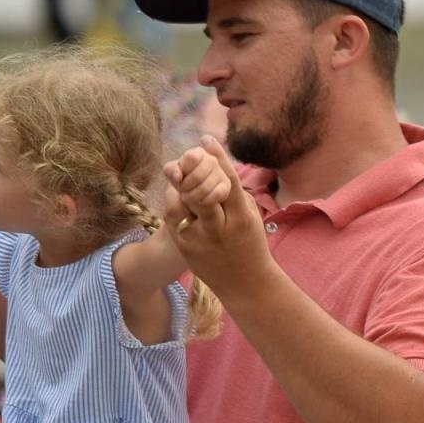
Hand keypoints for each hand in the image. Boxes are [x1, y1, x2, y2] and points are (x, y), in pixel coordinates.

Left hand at [164, 136, 272, 297]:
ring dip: (178, 184)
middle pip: (201, 190)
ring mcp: (200, 239)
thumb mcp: (250, 216)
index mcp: (241, 217)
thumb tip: (216, 163)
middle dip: (192, 169)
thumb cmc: (250, 243)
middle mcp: (220, 228)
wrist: (245, 283)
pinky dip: (173, 202)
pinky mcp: (185, 247)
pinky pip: (173, 218)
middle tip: (187, 153)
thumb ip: (234, 193)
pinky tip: (176, 194)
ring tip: (176, 171)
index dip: (217, 157)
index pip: (227, 181)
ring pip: (182, 203)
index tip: (206, 139)